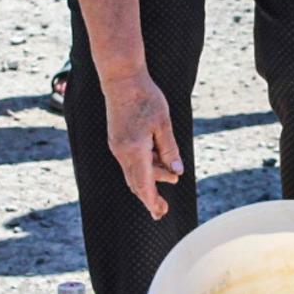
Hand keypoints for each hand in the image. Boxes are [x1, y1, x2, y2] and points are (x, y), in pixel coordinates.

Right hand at [104, 73, 182, 220]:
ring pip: (134, 172)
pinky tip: (157, 158)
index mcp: (135, 150)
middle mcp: (122, 152)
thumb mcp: (163, 123)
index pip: (144, 185)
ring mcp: (117, 146)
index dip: (152, 202)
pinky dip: (144, 165)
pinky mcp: (117, 140)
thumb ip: (169, 149)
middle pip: (137, 183)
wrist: (121, 79)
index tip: (159, 214)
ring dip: (151, 177)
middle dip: (150, 196)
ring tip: (171, 175)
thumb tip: (176, 172)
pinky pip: (130, 161)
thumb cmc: (145, 98)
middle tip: (163, 208)